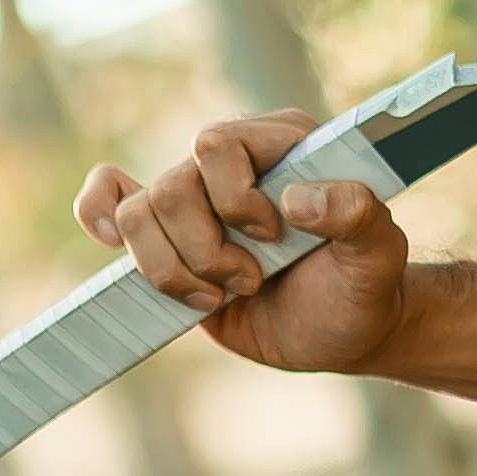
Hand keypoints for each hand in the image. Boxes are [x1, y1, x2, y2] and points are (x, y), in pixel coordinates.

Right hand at [75, 118, 408, 377]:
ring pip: (137, 215)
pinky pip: (109, 203)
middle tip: (252, 280)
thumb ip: (358, 215)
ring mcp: (195, 201)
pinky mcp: (168, 237)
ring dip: (173, 269)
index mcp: (279, 144)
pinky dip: (99, 216)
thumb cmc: (364, 288)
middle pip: (171, 188)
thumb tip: (297, 199)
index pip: (216, 145)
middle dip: (206, 250)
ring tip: (220, 294)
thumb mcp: (378, 256)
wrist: (344, 331)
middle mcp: (230, 164)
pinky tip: (109, 243)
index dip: (234, 198)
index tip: (274, 239)